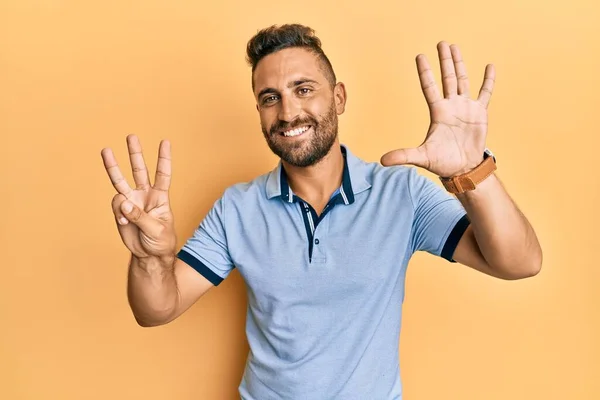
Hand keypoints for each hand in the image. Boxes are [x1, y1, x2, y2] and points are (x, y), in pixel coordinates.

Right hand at [101, 134, 176, 258]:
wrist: (149, 255)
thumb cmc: (161, 241)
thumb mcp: (157, 230)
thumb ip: (140, 216)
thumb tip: (124, 203)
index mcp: (161, 197)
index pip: (163, 174)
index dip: (164, 159)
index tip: (165, 141)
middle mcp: (145, 195)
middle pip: (139, 170)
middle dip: (135, 153)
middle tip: (131, 136)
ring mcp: (131, 201)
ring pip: (120, 180)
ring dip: (113, 166)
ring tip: (106, 150)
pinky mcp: (120, 210)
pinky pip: (115, 205)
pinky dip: (118, 212)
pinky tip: (123, 221)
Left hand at [380, 41, 495, 176]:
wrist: (463, 169)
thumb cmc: (442, 162)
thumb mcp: (421, 157)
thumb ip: (403, 156)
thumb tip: (382, 161)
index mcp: (437, 112)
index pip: (429, 87)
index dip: (425, 72)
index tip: (420, 57)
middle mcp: (451, 106)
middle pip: (447, 78)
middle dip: (444, 61)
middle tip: (441, 43)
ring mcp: (465, 108)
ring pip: (463, 81)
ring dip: (460, 64)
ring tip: (455, 48)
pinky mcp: (480, 113)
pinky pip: (485, 93)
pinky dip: (488, 80)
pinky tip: (489, 66)